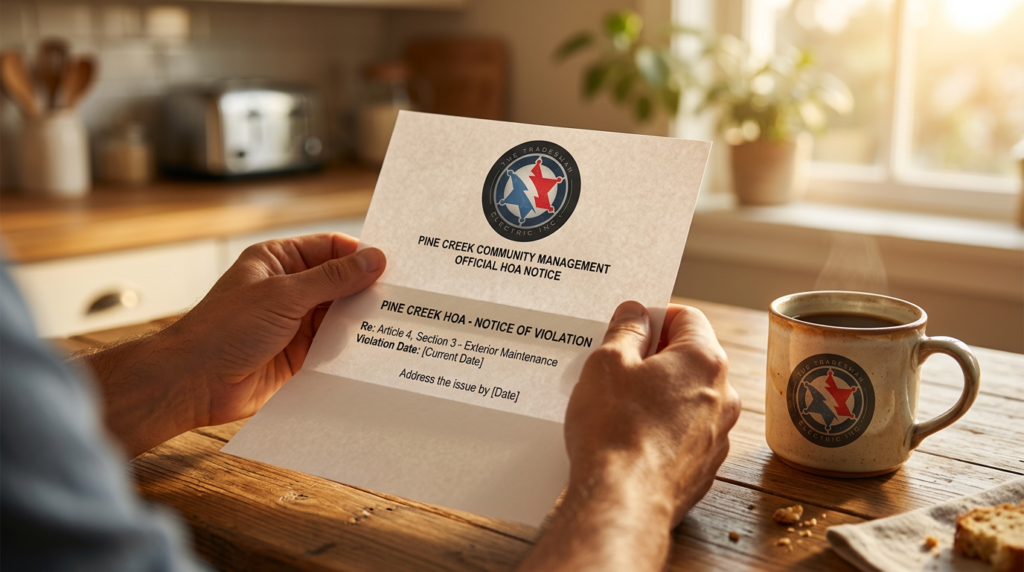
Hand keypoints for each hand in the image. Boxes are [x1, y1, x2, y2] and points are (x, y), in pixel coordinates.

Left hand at [81, 233, 384, 455]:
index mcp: (279, 261)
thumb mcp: (284, 295)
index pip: (331, 248)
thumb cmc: (224, 330)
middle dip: (367, 289)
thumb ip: (333, 278)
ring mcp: (295, 323)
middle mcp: (289, 289)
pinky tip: (375, 350)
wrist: (194, 383)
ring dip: (362, 321)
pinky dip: (352, 348)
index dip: (362, 254)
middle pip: (341, 282)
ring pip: (341, 316)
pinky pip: (335, 347)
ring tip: (397, 323)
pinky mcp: (300, 355)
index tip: (394, 266)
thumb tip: (375, 260)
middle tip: (405, 296)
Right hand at [566, 301, 740, 522]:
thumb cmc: (614, 429)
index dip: (655, 316)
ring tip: (620, 406)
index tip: (630, 328)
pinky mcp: (705, 466)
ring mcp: (718, 434)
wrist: (623, 500)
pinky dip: (663, 428)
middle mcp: (723, 395)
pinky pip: (686, 433)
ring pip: (689, 397)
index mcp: (704, 360)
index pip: (687, 317)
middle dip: (656, 357)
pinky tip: (631, 437)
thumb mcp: (607, 363)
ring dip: (660, 394)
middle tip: (618, 367)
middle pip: (691, 358)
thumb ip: (626, 330)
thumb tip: (636, 314)